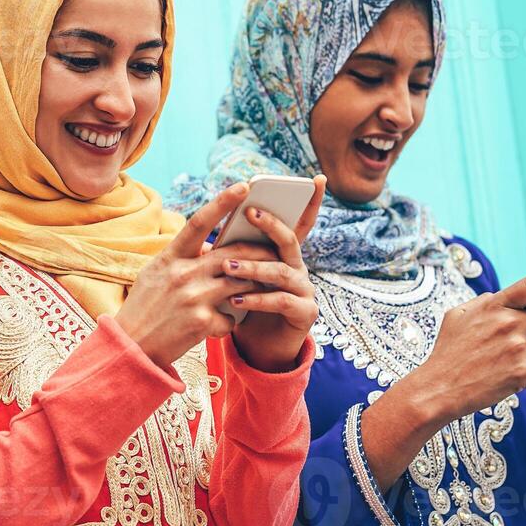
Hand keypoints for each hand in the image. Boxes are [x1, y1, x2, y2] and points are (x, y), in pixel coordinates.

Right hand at [114, 183, 256, 367]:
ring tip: (262, 285)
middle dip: (258, 250)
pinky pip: (231, 316)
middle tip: (275, 249)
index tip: (243, 187)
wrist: (131, 347)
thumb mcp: (157, 274)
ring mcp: (193, 298)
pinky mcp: (202, 323)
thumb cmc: (144, 307)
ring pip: (241, 283)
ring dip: (254, 285)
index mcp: (169, 257)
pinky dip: (231, 319)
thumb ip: (182, 258)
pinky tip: (222, 324)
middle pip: (232, 254)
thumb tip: (211, 246)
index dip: (222, 202)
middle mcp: (182, 274)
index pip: (199, 222)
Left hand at [221, 175, 324, 371]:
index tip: (317, 178)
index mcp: (284, 254)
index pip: (300, 222)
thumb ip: (234, 255)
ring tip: (227, 267)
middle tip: (249, 213)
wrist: (260, 347)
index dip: (312, 201)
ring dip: (252, 267)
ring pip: (280, 271)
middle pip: (290, 240)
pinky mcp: (304, 313)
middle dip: (271, 224)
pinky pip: (280, 301)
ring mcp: (305, 289)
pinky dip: (256, 299)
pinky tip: (236, 299)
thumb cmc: (247, 305)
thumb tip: (207, 237)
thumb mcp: (240, 276)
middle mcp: (299, 267)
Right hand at [406, 274, 525, 422]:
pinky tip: (506, 381)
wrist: (439, 387)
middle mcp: (509, 323)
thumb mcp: (457, 316)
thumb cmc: (447, 352)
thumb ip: (481, 303)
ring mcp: (516, 348)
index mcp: (493, 305)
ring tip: (512, 367)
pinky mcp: (521, 372)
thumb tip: (497, 297)